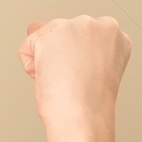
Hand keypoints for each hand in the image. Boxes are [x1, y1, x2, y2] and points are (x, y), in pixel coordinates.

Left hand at [18, 15, 130, 135]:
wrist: (84, 117)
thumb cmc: (88, 103)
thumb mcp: (88, 67)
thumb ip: (66, 43)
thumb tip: (34, 26)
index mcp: (115, 36)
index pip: (83, 38)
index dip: (79, 61)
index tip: (86, 76)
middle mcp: (99, 25)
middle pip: (63, 34)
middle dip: (62, 57)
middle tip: (75, 80)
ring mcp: (76, 25)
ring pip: (45, 39)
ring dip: (47, 61)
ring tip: (65, 80)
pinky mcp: (53, 31)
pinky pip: (27, 48)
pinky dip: (31, 66)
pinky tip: (51, 77)